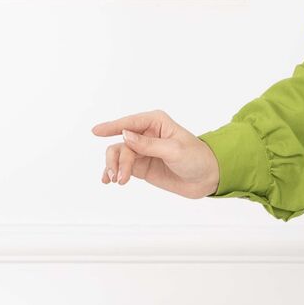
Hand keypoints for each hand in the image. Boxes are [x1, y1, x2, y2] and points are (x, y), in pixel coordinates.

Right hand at [91, 110, 219, 199]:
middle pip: (121, 143)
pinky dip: (113, 172)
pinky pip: (121, 166)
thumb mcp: (174, 150)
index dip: (112, 126)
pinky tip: (107, 181)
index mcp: (155, 122)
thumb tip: (124, 135)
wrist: (207, 178)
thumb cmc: (196, 158)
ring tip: (117, 181)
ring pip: (118, 155)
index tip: (96, 132)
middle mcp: (145, 134)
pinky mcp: (140, 165)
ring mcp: (141, 150)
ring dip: (114, 168)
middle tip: (119, 177)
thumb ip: (149, 145)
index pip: (129, 123)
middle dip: (117, 160)